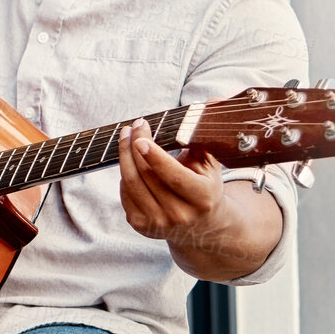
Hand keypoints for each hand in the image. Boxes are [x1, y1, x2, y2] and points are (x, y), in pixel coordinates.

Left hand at [117, 117, 226, 246]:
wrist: (203, 226)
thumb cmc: (206, 188)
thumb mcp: (211, 166)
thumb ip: (201, 141)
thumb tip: (203, 108)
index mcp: (202, 198)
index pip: (174, 176)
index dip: (155, 157)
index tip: (140, 138)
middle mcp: (180, 214)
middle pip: (147, 176)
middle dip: (134, 147)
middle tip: (134, 126)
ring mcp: (159, 223)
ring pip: (131, 184)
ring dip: (124, 157)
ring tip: (125, 137)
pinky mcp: (141, 226)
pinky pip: (125, 194)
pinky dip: (125, 175)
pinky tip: (130, 162)